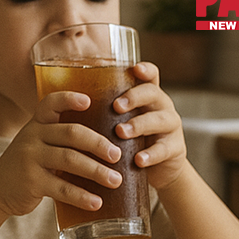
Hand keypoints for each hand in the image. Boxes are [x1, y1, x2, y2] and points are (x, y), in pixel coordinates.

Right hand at [0, 91, 123, 216]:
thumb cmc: (28, 165)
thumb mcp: (37, 144)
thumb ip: (61, 137)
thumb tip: (109, 141)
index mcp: (37, 124)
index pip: (51, 104)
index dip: (69, 99)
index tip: (89, 101)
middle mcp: (32, 137)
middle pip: (71, 133)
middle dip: (98, 144)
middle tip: (118, 155)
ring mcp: (29, 159)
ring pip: (70, 160)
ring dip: (97, 171)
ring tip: (116, 181)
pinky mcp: (30, 182)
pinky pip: (61, 188)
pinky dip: (82, 196)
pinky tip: (97, 203)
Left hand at [114, 62, 188, 189]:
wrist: (157, 169)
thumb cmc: (130, 141)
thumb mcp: (118, 123)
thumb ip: (102, 113)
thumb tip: (64, 106)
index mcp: (147, 97)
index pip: (150, 77)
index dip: (145, 70)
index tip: (135, 69)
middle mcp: (161, 107)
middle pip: (152, 94)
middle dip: (134, 97)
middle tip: (116, 105)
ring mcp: (170, 127)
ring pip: (159, 120)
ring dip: (138, 125)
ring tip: (121, 132)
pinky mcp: (174, 149)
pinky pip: (164, 149)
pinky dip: (150, 155)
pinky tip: (138, 160)